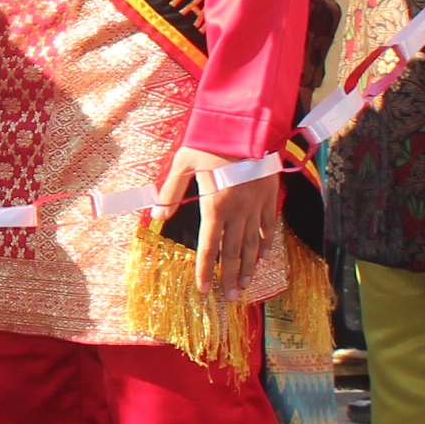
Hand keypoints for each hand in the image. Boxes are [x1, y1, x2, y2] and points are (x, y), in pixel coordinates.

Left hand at [160, 145, 279, 297]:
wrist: (246, 125)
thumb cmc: (209, 142)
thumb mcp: (183, 163)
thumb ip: (169, 192)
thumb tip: (155, 217)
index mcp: (214, 207)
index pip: (208, 247)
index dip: (205, 270)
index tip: (204, 289)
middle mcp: (237, 211)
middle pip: (233, 252)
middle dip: (230, 277)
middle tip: (231, 299)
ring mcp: (256, 206)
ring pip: (253, 244)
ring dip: (249, 267)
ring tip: (246, 286)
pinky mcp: (269, 197)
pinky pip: (268, 227)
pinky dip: (266, 244)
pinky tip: (264, 258)